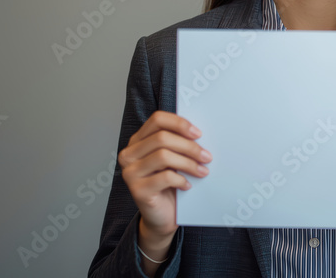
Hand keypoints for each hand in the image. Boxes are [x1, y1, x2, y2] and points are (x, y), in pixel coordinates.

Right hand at [118, 111, 211, 240]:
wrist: (162, 216)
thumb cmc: (170, 184)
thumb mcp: (174, 159)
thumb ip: (178, 143)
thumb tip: (199, 133)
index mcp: (137, 141)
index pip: (157, 120)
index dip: (179, 123)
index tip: (198, 134)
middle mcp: (129, 154)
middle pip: (162, 138)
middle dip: (189, 146)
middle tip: (207, 156)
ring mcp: (130, 172)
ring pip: (163, 156)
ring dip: (188, 163)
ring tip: (202, 171)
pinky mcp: (137, 190)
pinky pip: (165, 177)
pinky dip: (181, 180)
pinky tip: (187, 185)